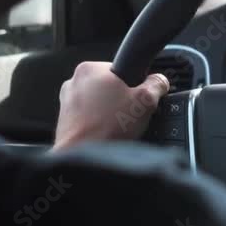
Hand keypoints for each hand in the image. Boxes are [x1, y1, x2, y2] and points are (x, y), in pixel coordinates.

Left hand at [53, 62, 169, 150]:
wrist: (83, 156)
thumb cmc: (107, 128)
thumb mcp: (145, 101)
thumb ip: (157, 84)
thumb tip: (160, 81)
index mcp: (91, 68)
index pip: (122, 69)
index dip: (136, 85)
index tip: (138, 99)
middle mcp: (74, 81)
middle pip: (110, 86)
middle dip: (122, 100)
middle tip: (130, 115)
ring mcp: (67, 101)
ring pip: (99, 102)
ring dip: (110, 112)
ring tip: (117, 127)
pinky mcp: (65, 119)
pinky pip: (89, 116)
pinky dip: (98, 123)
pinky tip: (106, 134)